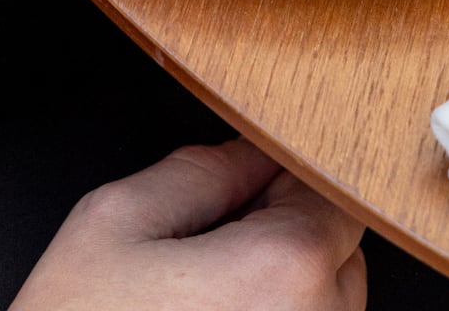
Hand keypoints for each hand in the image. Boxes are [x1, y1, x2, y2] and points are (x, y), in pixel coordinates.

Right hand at [9, 138, 365, 310]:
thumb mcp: (112, 223)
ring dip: (282, 290)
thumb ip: (197, 171)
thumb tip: (246, 152)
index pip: (331, 190)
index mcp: (280, 271)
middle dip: (283, 235)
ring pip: (325, 304)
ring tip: (201, 303)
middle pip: (336, 251)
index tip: (244, 188)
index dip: (281, 179)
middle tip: (208, 252)